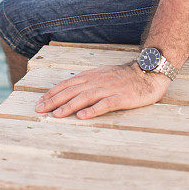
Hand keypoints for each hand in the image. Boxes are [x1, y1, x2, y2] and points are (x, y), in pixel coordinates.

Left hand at [34, 61, 169, 118]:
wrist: (148, 73)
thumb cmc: (124, 77)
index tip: (40, 101)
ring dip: (69, 106)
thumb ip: (88, 82)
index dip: (53, 93)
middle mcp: (98, 81)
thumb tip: (69, 90)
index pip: (68, 84)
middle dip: (54, 100)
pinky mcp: (121, 98)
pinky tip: (83, 116)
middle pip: (72, 91)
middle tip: (40, 109)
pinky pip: (105, 104)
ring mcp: (109, 89)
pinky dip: (93, 110)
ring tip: (56, 115)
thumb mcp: (103, 75)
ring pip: (85, 97)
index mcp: (92, 75)